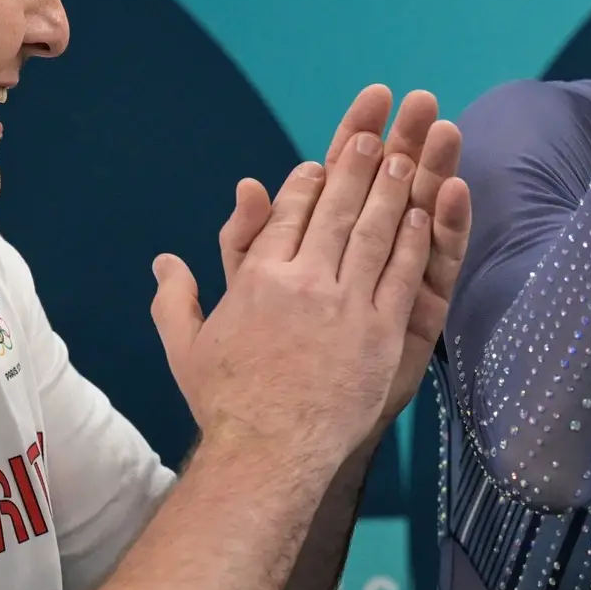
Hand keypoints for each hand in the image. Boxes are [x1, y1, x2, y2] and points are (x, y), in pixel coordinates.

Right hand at [147, 88, 436, 464]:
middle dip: (357, 167)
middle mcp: (303, 282)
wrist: (268, 454)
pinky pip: (402, 273)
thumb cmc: (226, 404)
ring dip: (392, 191)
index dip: (308, 183)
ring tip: (406, 158)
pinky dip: (414, 240)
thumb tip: (164, 262)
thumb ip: (176, 298)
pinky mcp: (380, 330)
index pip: (287, 214)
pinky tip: (425, 214)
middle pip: (337, 210)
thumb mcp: (187, 347)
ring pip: (374, 233)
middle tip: (375, 135)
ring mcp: (346, 305)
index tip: (321, 161)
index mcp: (258, 279)